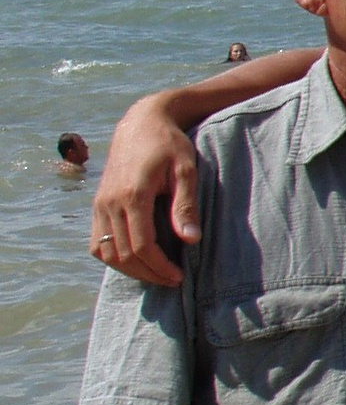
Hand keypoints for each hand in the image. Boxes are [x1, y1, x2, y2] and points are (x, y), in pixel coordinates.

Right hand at [89, 101, 196, 286]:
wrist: (141, 124)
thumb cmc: (169, 146)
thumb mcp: (186, 171)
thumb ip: (185, 206)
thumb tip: (190, 240)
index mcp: (132, 195)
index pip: (141, 245)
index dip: (159, 267)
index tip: (179, 276)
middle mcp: (109, 202)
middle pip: (123, 253)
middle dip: (148, 273)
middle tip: (172, 280)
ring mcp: (99, 204)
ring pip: (106, 252)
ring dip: (129, 269)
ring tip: (156, 274)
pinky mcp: (96, 205)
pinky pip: (96, 242)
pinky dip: (112, 258)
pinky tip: (135, 261)